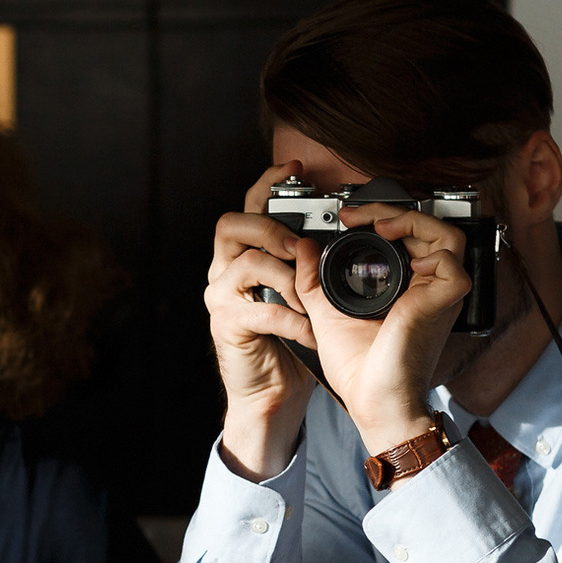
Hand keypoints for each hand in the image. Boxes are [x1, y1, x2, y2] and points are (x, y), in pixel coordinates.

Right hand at [205, 162, 323, 480]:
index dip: (267, 182)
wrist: (271, 395)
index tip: (295, 167)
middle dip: (271, 229)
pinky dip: (291, 321)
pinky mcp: (226, 326)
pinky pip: (259, 312)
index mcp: (244, 257)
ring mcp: (221, 298)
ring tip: (309, 298)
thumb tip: (340, 235)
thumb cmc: (290, 344)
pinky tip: (310, 331)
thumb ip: (308, 265)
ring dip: (285, 277)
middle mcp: (224, 271)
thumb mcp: (302, 296)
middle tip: (298, 246)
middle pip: (232, 225)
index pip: (248, 207)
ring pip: (245, 263)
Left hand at [296, 198, 472, 457]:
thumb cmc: (360, 370)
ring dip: (414, 224)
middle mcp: (428, 289)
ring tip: (381, 226)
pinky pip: (454, 267)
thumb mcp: (326, 313)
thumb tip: (304, 248)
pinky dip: (433, 256)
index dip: (383, 217)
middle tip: (358, 216)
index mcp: (408, 288)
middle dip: (394, 211)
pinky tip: (407, 262)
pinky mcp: (443, 306)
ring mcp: (439, 297)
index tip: (348, 218)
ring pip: (449, 238)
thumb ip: (314, 280)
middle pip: (432, 229)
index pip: (410, 237)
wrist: (372, 403)